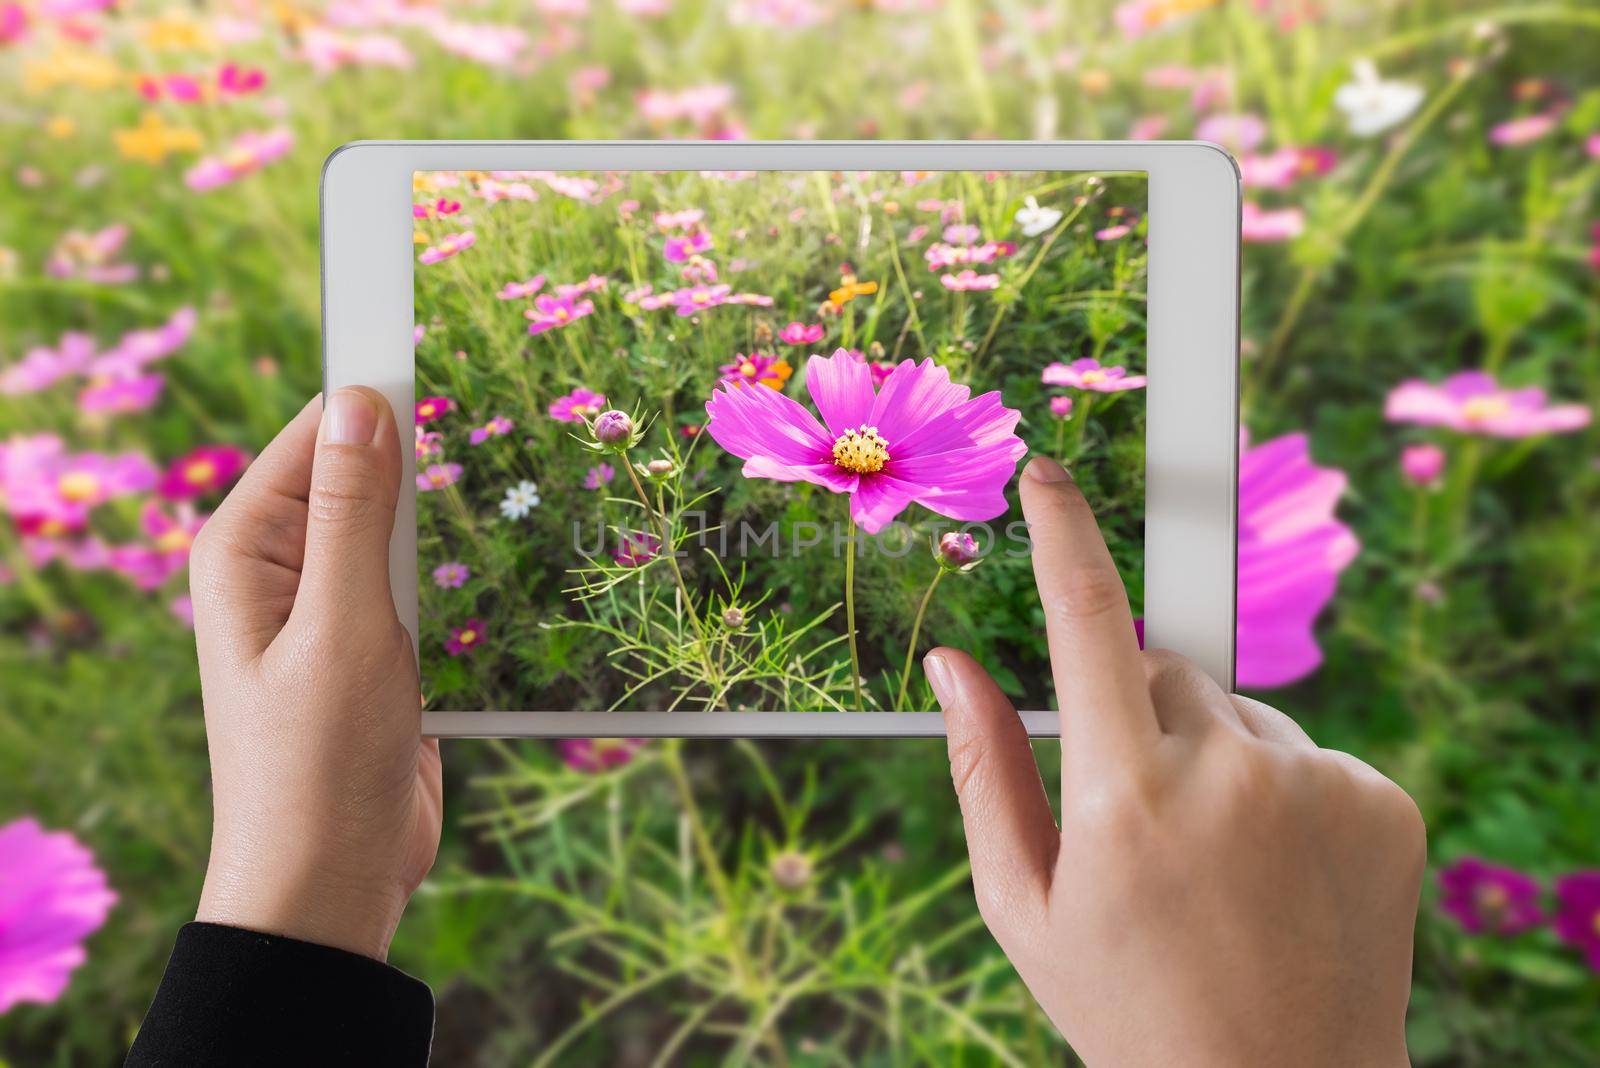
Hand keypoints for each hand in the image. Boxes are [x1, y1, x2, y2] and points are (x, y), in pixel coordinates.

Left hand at [189, 388, 441, 960]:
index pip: (315, 431)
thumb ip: (350, 515)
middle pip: (361, 474)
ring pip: (398, 530)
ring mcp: (328, 607)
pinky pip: (418, 583)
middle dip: (425, 466)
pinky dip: (455, 578)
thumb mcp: (344, 630)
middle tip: (498, 449)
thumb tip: (360, 404)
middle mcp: (279, 568)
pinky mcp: (372, 646)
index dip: (379, 393)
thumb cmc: (319, 763)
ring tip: (507, 515)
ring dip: (446, 529)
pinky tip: (497, 579)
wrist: (333, 879)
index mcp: (244, 548)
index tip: (446, 353)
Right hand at [925, 456, 1423, 1066]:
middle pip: (1162, 671)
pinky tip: (1275, 873)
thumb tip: (952, 663)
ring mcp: (1318, 784)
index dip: (1063, 533)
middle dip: (1138, 716)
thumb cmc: (1127, 1005)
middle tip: (1138, 817)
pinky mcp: (1382, 800)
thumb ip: (981, 770)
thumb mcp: (1022, 906)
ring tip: (1217, 864)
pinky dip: (1281, 789)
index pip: (1085, 622)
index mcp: (1124, 799)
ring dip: (1214, 757)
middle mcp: (1229, 774)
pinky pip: (1306, 752)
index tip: (1048, 471)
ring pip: (1236, 712)